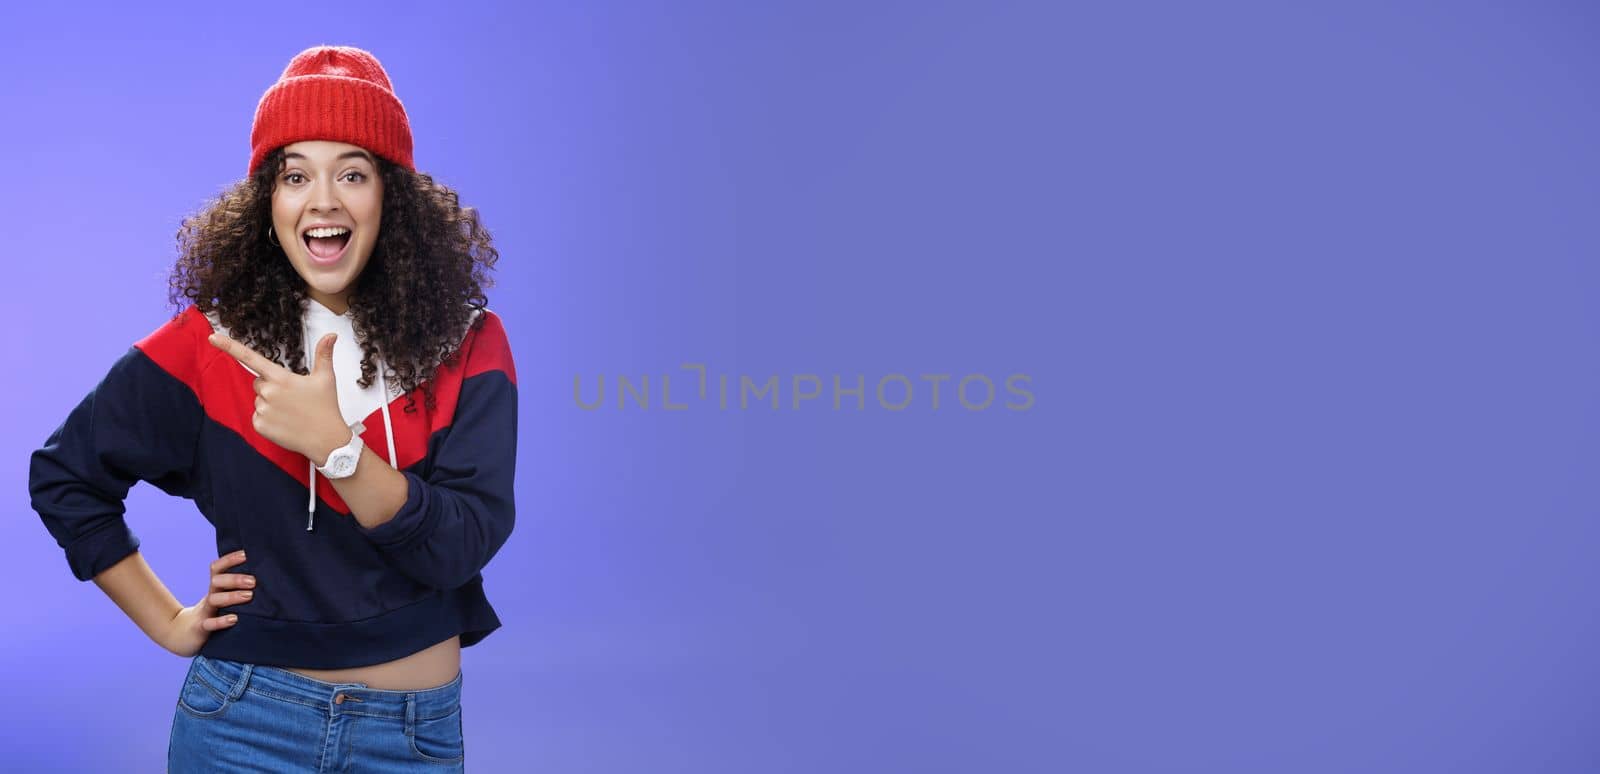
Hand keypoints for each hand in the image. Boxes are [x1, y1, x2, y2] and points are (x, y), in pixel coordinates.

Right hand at [161, 551, 255, 657]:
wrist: (184, 636)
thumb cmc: (213, 614)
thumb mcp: (221, 598)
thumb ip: (237, 588)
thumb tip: (264, 576)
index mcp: (215, 588)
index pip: (217, 568)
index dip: (230, 559)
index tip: (246, 554)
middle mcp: (209, 597)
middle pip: (217, 582)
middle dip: (235, 579)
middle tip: (253, 581)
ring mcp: (204, 612)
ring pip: (214, 600)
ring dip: (231, 597)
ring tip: (249, 596)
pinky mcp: (201, 629)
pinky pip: (209, 624)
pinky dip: (220, 622)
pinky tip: (234, 619)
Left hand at [209, 330, 348, 462]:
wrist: (326, 440)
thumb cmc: (325, 407)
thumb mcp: (326, 378)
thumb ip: (324, 354)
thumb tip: (331, 334)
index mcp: (281, 378)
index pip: (251, 358)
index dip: (230, 346)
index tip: (213, 337)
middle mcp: (268, 392)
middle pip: (259, 382)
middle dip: (271, 387)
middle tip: (292, 398)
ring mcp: (262, 410)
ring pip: (259, 400)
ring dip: (270, 404)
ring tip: (291, 412)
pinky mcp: (259, 425)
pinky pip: (257, 416)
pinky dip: (268, 419)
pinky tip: (284, 423)